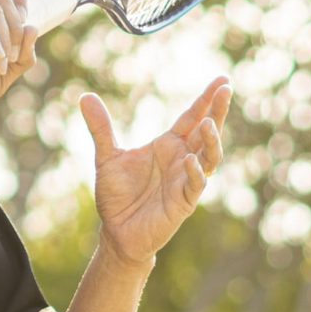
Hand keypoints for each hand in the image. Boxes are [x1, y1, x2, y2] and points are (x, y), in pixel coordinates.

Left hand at [88, 77, 227, 265]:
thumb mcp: (107, 157)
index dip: (206, 99)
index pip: (192, 117)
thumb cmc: (117, 196)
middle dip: (217, 111)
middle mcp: (182, 159)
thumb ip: (101, 128)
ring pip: (208, 157)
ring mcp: (185, 180)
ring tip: (209, 124)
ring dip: (211, 141)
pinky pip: (194, 185)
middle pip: (207, 131)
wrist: (116, 232)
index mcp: (169, 146)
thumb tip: (85, 96)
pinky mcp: (183, 202)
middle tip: (225, 90)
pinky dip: (194, 173)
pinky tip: (189, 161)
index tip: (222, 79)